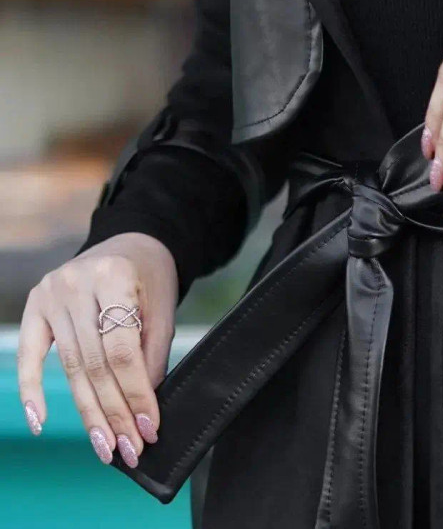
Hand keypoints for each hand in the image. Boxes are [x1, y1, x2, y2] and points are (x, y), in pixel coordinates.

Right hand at [17, 233, 177, 466]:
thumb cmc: (150, 278)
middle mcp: (75, 283)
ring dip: (88, 412)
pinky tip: (40, 420)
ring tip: (105, 445)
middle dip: (114, 412)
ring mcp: (50, 294)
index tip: (149, 428)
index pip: (122, 350)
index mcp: (113, 277)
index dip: (136, 393)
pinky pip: (30, 355)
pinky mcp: (34, 306)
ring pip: (70, 367)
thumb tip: (144, 407)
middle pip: (94, 364)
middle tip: (128, 449)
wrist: (130, 244)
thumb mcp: (162, 309)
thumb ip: (153, 354)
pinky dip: (32, 389)